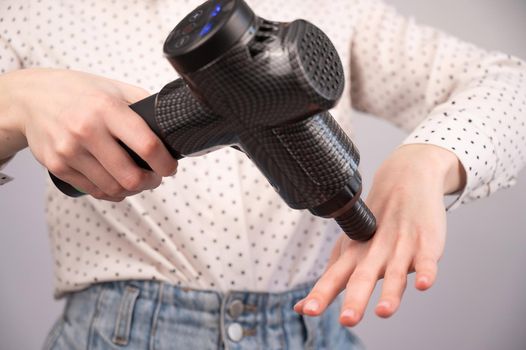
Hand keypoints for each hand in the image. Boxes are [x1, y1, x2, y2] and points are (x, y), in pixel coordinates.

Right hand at [0, 68, 177, 200]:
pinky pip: (93, 191)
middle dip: (151, 182)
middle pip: (131, 176)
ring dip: (132, 190)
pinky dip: (111, 192)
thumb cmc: (78, 93)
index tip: (170, 167)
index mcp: (107, 108)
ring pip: (113, 188)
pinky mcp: (58, 166)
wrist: (31, 98)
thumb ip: (143, 104)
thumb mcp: (114, 88)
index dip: (165, 163)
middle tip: (155, 177)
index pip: (147, 145)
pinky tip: (117, 184)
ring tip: (138, 181)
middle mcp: (87, 130)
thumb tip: (170, 123)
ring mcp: (70, 150)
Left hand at [293, 144, 465, 325]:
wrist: (404, 180)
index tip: (307, 310)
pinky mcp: (425, 243)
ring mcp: (400, 247)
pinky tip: (422, 284)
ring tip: (383, 312)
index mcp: (353, 254)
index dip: (320, 294)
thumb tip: (300, 309)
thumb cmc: (373, 224)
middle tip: (347, 320)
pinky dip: (424, 271)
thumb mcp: (348, 248)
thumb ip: (330, 279)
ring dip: (389, 293)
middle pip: (362, 278)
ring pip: (394, 273)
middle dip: (355, 300)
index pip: (333, 277)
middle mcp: (373, 252)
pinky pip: (425, 259)